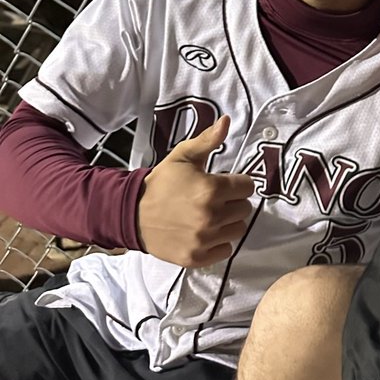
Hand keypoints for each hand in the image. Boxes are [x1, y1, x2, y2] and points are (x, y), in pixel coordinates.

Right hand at [136, 115, 255, 266]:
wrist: (132, 213)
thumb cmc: (162, 182)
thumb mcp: (183, 156)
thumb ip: (208, 140)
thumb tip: (226, 121)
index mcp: (211, 189)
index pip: (247, 186)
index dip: (236, 183)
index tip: (222, 183)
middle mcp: (211, 216)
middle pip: (244, 208)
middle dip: (233, 201)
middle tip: (214, 199)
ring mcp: (204, 240)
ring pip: (238, 229)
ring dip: (228, 222)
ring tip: (210, 215)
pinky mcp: (197, 258)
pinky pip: (226, 250)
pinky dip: (219, 242)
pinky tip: (205, 232)